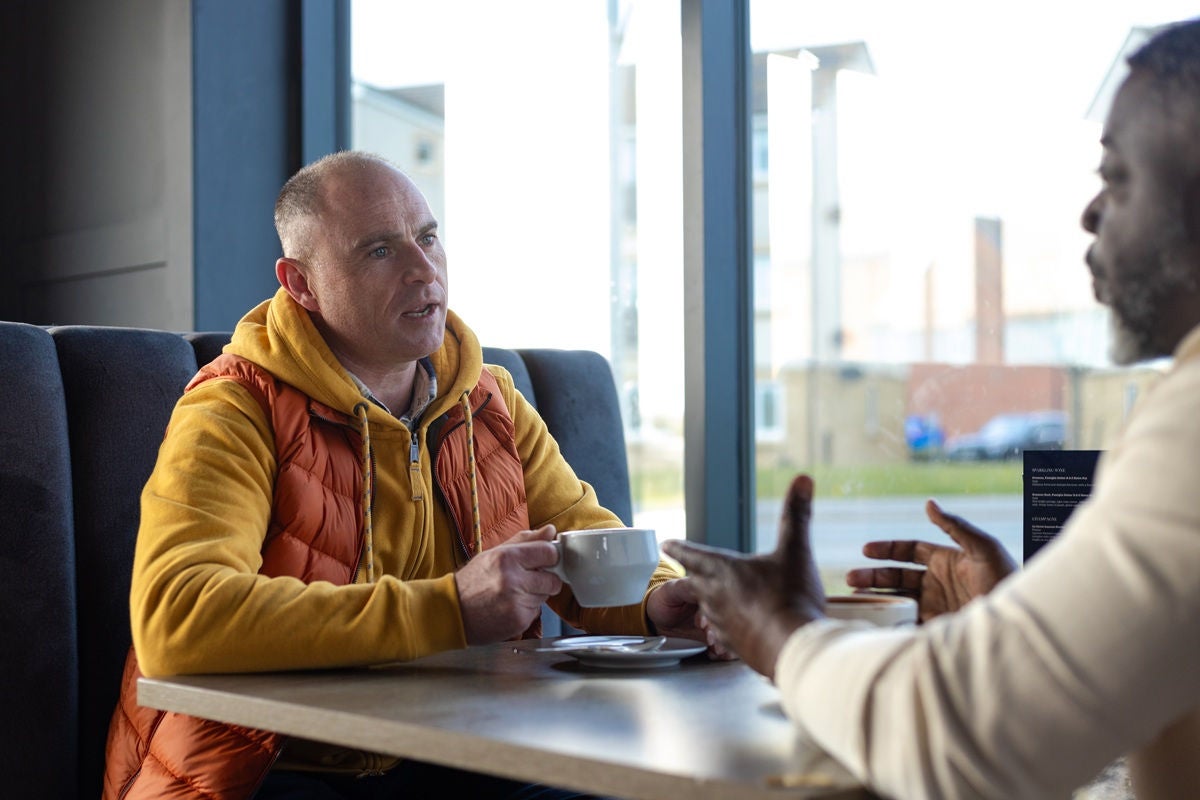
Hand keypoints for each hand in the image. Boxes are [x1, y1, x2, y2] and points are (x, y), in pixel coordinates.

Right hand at [455, 525, 563, 644]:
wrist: (453, 612)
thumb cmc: (472, 581)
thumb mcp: (494, 553)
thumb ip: (525, 541)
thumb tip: (550, 531)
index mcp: (507, 558)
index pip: (549, 552)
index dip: (550, 557)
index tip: (545, 560)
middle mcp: (513, 580)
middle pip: (552, 579)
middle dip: (544, 580)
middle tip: (527, 580)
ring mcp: (516, 602)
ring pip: (545, 597)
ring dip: (534, 595)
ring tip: (513, 594)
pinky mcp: (519, 621)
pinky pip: (536, 612)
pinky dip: (526, 610)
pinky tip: (509, 607)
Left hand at [661, 475, 824, 678]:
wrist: (793, 647)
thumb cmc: (790, 596)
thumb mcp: (796, 550)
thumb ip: (796, 514)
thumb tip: (803, 479)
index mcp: (723, 570)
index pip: (692, 555)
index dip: (679, 548)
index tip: (665, 543)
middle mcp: (715, 598)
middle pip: (691, 585)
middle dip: (686, 577)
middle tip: (680, 573)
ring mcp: (722, 625)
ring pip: (705, 611)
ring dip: (705, 604)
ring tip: (707, 602)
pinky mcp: (735, 647)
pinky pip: (722, 636)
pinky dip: (724, 629)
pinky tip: (734, 630)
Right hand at [844, 499, 1016, 622]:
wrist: (1019, 627)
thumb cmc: (1008, 583)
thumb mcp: (985, 549)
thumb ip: (955, 526)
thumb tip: (928, 503)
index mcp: (947, 561)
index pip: (910, 551)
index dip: (887, 549)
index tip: (866, 550)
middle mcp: (938, 583)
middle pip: (897, 576)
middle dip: (873, 575)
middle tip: (851, 579)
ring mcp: (937, 607)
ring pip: (897, 599)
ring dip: (876, 597)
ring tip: (854, 598)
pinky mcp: (937, 629)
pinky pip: (906, 623)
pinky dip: (889, 621)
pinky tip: (874, 620)